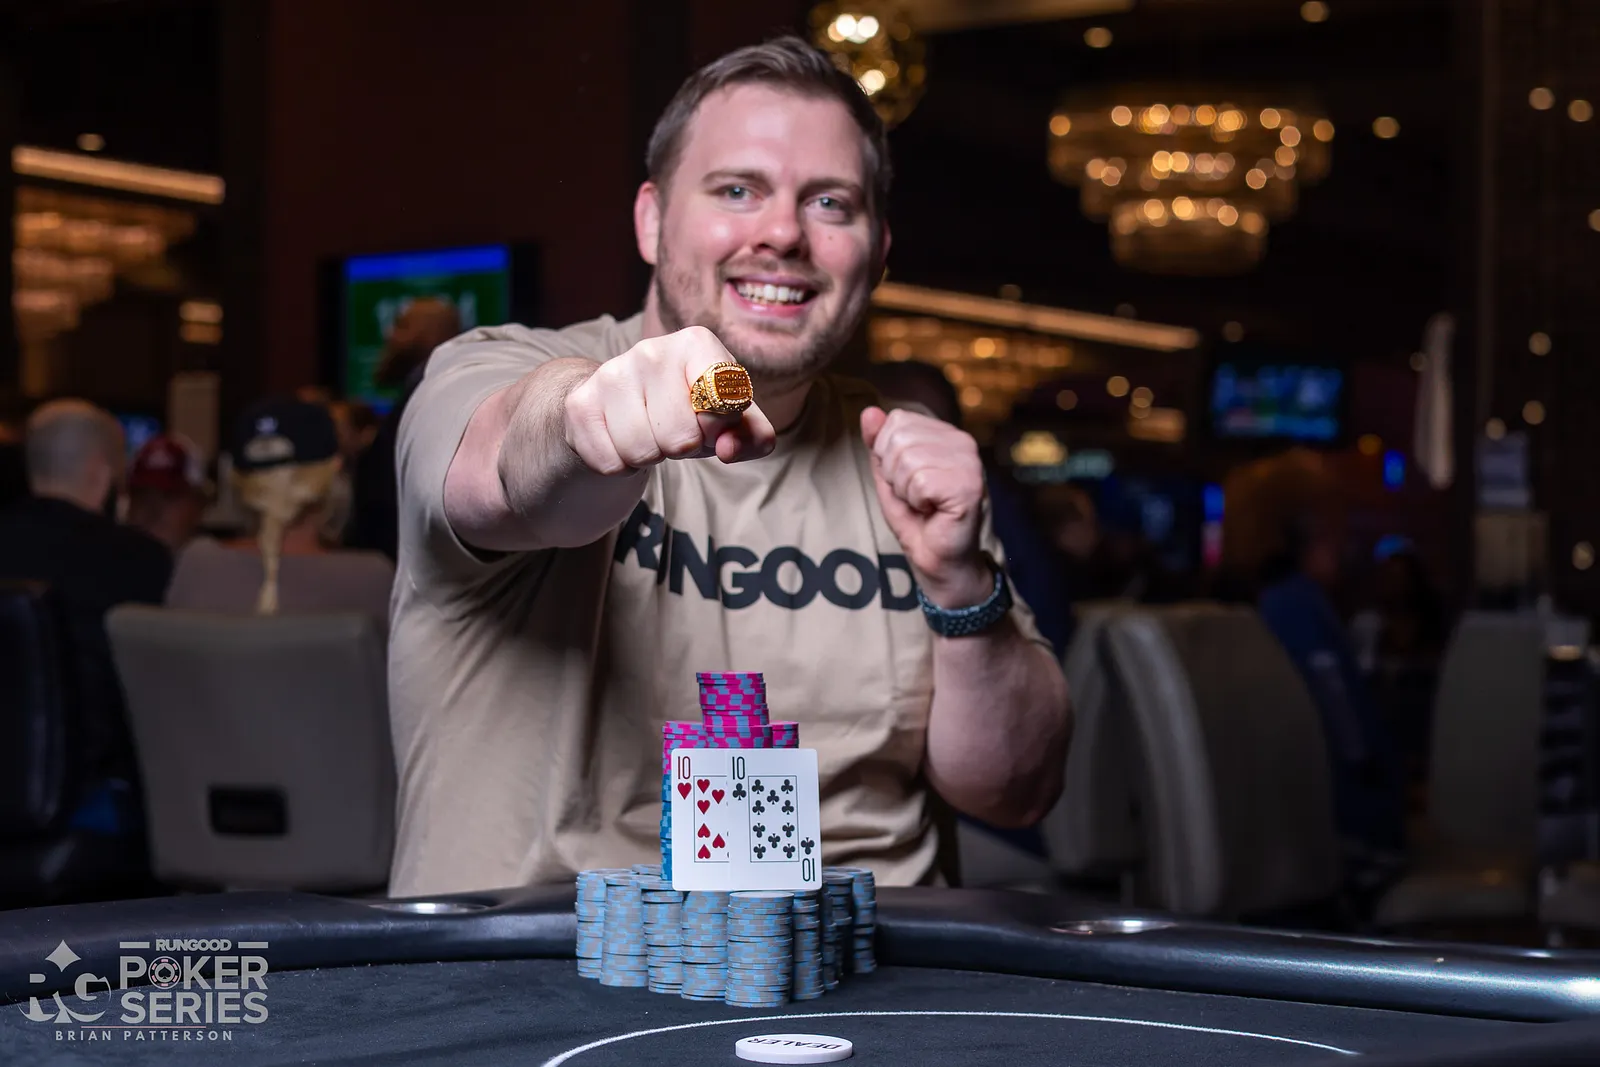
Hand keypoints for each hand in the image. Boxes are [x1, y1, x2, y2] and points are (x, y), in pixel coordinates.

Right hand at [562, 326, 776, 474]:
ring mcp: (611, 375)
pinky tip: (621, 440)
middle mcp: (651, 350)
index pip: (724, 402)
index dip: (720, 425)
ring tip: (649, 434)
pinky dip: (621, 466)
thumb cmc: (688, 411)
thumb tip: (729, 448)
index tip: (712, 417)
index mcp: (697, 343)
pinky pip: (611, 463)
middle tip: (675, 430)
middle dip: (684, 447)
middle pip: (682, 438)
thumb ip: (752, 436)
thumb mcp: (732, 421)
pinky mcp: (580, 404)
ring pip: (643, 452)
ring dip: (652, 457)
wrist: (621, 405)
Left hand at [860, 406, 991, 607]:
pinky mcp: (969, 485)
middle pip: (898, 438)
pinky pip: (919, 481)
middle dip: (894, 475)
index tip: (907, 481)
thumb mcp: (889, 477)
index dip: (887, 456)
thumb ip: (879, 444)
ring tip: (925, 505)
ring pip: (907, 459)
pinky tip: (933, 512)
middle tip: (915, 497)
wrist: (939, 562)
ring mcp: (969, 462)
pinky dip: (917, 502)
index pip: (896, 421)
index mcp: (945, 434)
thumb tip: (869, 411)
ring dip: (906, 490)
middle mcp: (962, 441)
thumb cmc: (917, 521)